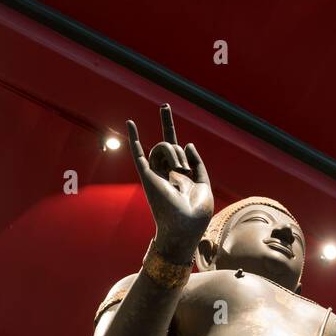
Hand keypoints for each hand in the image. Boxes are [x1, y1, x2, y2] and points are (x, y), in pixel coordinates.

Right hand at [127, 105, 212, 263]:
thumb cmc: (196, 214)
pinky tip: (130, 121)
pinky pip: (139, 154)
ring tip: (179, 172)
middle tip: (181, 172)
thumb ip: (197, 164)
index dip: (168, 125)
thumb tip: (187, 143)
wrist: (184, 228)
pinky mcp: (147, 176)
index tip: (164, 106)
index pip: (173, 144)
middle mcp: (165, 170)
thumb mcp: (204, 185)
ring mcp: (155, 173)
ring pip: (162, 146)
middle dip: (177, 153)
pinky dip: (134, 138)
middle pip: (169, 143)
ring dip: (173, 154)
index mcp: (180, 173)